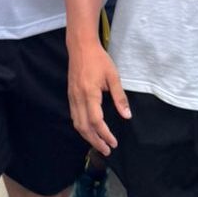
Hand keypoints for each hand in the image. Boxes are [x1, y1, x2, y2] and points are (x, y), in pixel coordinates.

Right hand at [67, 38, 129, 154]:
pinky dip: (82, 127)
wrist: (80, 46)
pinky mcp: (70, 95)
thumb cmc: (99, 59)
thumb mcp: (113, 76)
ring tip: (99, 143)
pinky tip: (89, 130)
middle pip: (84, 127)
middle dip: (95, 141)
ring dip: (87, 136)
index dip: (105, 134)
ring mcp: (72, 97)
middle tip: (106, 150)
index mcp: (90, 93)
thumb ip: (120, 97)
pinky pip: (74, 116)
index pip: (96, 121)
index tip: (114, 142)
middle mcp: (78, 98)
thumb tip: (127, 116)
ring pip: (77, 123)